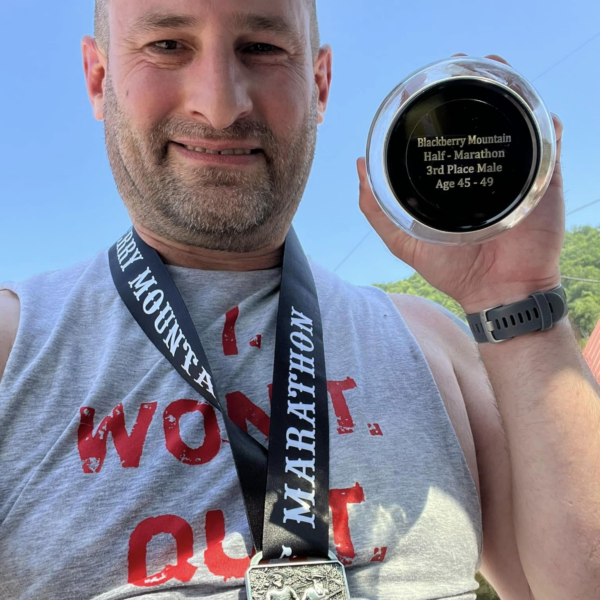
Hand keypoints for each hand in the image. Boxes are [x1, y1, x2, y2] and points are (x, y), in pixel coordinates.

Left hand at [358, 54, 564, 313]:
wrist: (497, 291)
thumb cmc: (452, 270)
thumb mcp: (404, 241)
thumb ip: (377, 211)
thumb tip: (358, 167)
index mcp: (455, 183)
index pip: (450, 136)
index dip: (442, 107)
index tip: (429, 85)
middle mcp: (484, 173)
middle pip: (483, 122)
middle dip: (477, 90)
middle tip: (465, 67)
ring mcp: (515, 174)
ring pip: (516, 124)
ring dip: (509, 93)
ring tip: (494, 70)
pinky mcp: (543, 181)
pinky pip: (549, 143)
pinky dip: (544, 121)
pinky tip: (531, 105)